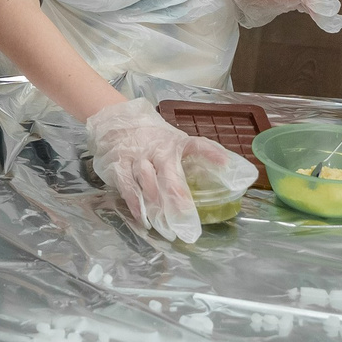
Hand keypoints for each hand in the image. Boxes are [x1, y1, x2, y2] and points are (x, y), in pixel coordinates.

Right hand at [85, 98, 254, 244]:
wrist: (116, 122)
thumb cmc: (152, 139)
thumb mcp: (172, 142)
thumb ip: (191, 157)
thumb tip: (224, 172)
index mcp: (174, 144)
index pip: (195, 145)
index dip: (211, 153)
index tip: (225, 164)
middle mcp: (156, 150)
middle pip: (168, 170)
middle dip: (177, 192)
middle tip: (186, 212)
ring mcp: (136, 158)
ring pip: (146, 177)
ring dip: (155, 198)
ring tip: (164, 219)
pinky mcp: (119, 166)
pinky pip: (127, 185)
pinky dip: (135, 203)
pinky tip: (143, 218)